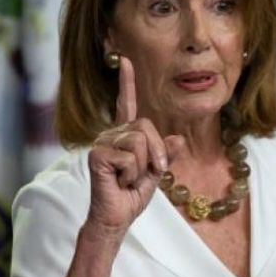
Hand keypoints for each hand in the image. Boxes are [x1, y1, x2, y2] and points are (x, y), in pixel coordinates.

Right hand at [85, 57, 182, 234]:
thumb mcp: (155, 172)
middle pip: (145, 126)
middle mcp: (111, 134)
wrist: (117, 216)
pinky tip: (119, 181)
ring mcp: (102, 143)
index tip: (125, 60)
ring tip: (129, 178)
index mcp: (125, 135)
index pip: (125, 104)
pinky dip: (132, 174)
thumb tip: (177, 138)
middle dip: (156, 152)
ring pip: (139, 141)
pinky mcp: (97, 154)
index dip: (126, 83)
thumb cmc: (132, 195)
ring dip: (143, 166)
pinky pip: (130, 156)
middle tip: (150, 172)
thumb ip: (165, 154)